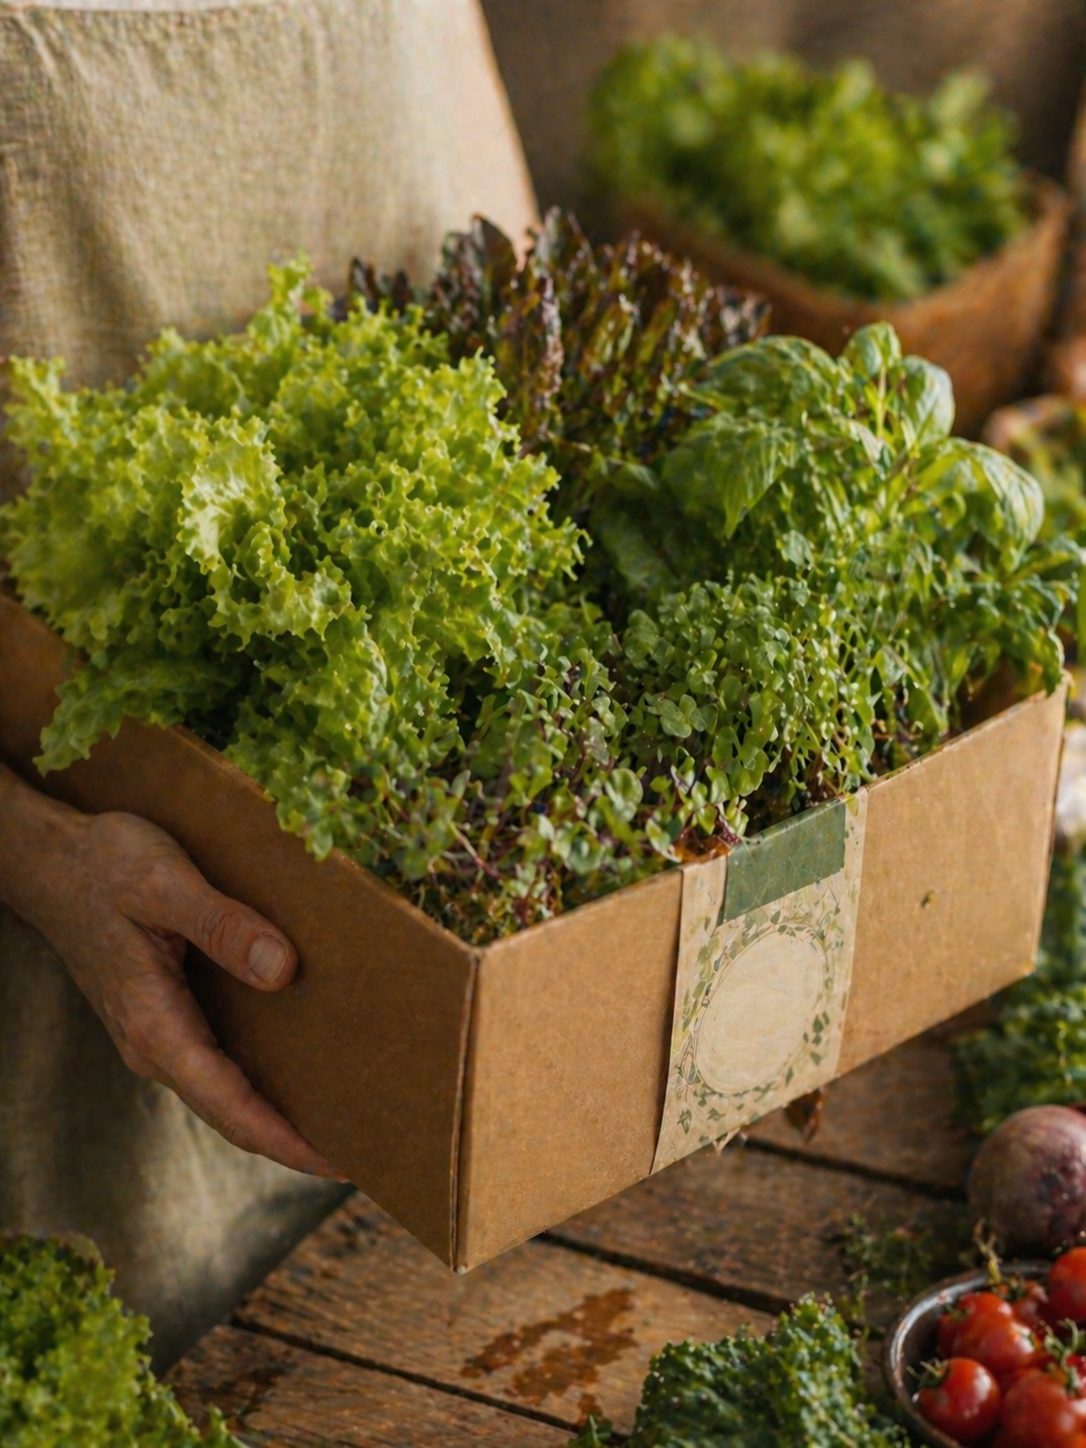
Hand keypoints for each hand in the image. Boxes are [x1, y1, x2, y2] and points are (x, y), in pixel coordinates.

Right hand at [0, 767, 344, 1178]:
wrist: (51, 861)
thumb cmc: (104, 865)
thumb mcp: (165, 882)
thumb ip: (223, 926)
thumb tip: (283, 972)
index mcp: (154, 1024)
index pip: (230, 1104)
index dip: (287, 1141)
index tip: (340, 1162)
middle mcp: (153, 1043)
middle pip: (232, 1114)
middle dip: (294, 1140)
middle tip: (366, 1148)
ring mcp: (156, 1034)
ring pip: (225, 1092)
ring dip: (280, 1112)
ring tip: (347, 1117)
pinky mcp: (164, 1017)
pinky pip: (219, 1064)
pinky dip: (261, 1080)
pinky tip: (304, 1065)